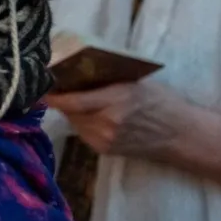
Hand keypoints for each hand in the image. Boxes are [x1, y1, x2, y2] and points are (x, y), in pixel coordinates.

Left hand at [45, 79, 200, 161]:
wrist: (181, 135)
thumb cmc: (161, 101)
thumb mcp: (135, 82)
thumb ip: (105, 80)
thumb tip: (74, 69)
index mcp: (115, 100)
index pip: (70, 100)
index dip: (50, 93)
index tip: (38, 84)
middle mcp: (106, 123)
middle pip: (68, 110)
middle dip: (61, 98)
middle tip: (57, 85)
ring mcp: (104, 139)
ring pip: (73, 121)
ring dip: (71, 110)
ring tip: (76, 97)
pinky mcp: (104, 150)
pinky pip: (83, 131)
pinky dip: (82, 121)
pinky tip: (91, 114)